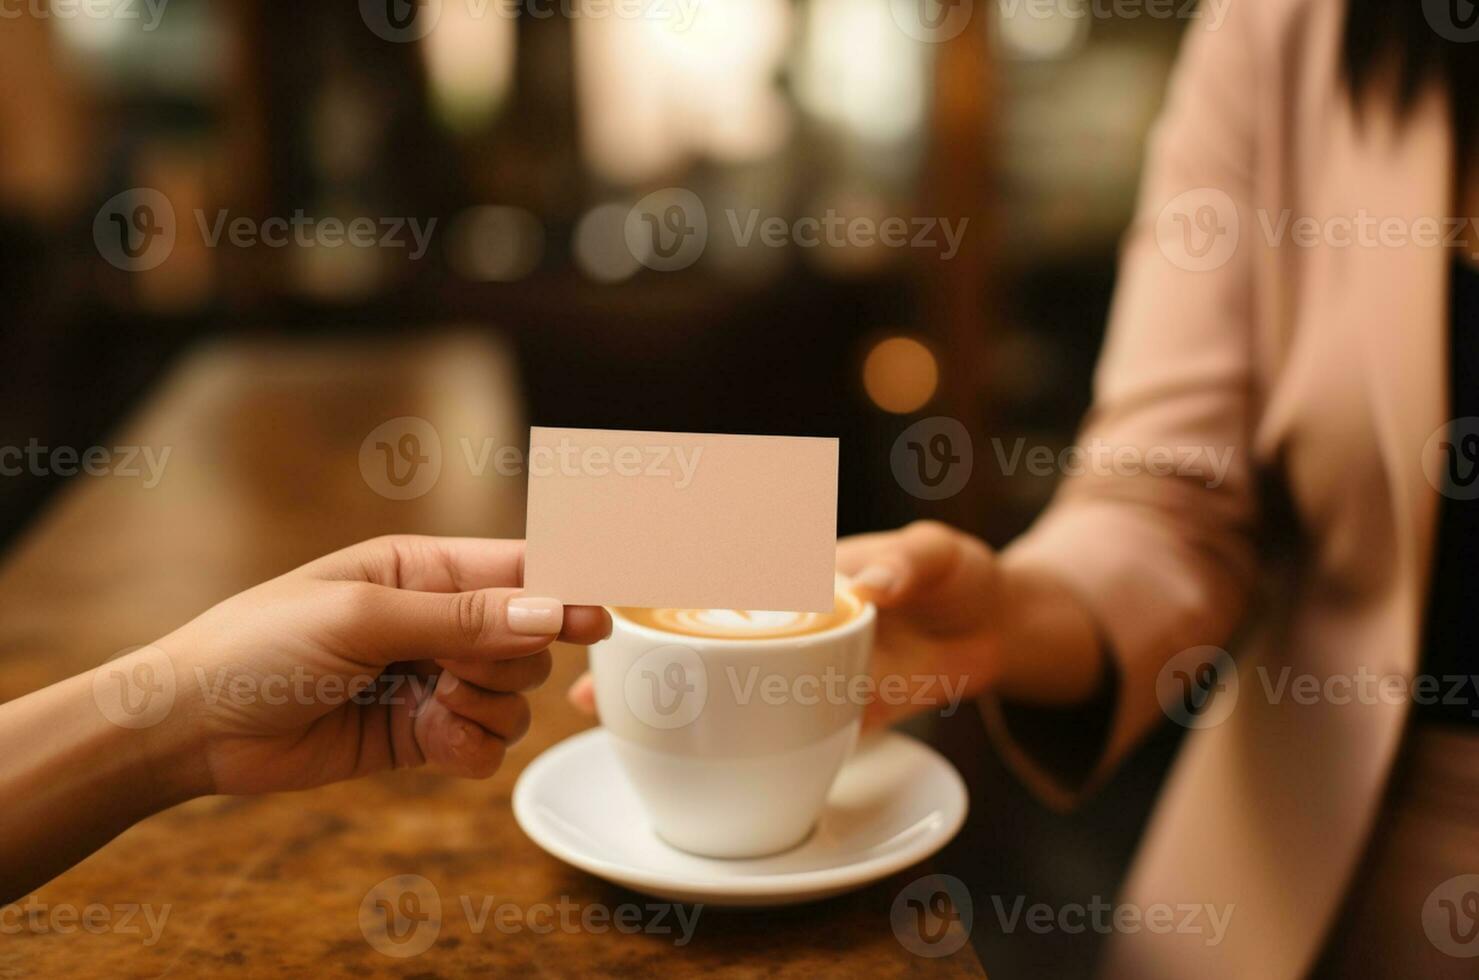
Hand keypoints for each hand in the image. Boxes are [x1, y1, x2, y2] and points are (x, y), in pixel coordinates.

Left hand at [152, 535, 609, 794]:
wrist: (193, 727)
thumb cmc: (261, 645)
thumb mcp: (362, 616)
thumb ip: (461, 618)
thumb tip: (551, 612)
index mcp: (424, 567)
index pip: (521, 567)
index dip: (566, 590)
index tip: (596, 621)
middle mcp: (437, 620)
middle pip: (530, 637)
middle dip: (504, 661)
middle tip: (450, 673)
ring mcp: (431, 679)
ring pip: (515, 695)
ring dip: (486, 708)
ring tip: (429, 709)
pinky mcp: (423, 735)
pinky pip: (488, 743)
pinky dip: (472, 747)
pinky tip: (432, 743)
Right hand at [567, 522, 1005, 729]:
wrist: (1004, 632)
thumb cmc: (962, 575)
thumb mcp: (941, 555)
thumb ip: (907, 562)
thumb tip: (870, 584)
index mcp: (801, 571)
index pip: (725, 565)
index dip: (664, 570)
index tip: (614, 582)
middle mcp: (788, 621)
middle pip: (700, 630)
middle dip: (640, 646)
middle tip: (587, 668)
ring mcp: (802, 670)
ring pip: (719, 684)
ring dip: (664, 701)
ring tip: (603, 714)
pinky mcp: (828, 713)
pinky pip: (769, 731)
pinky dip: (727, 744)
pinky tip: (685, 759)